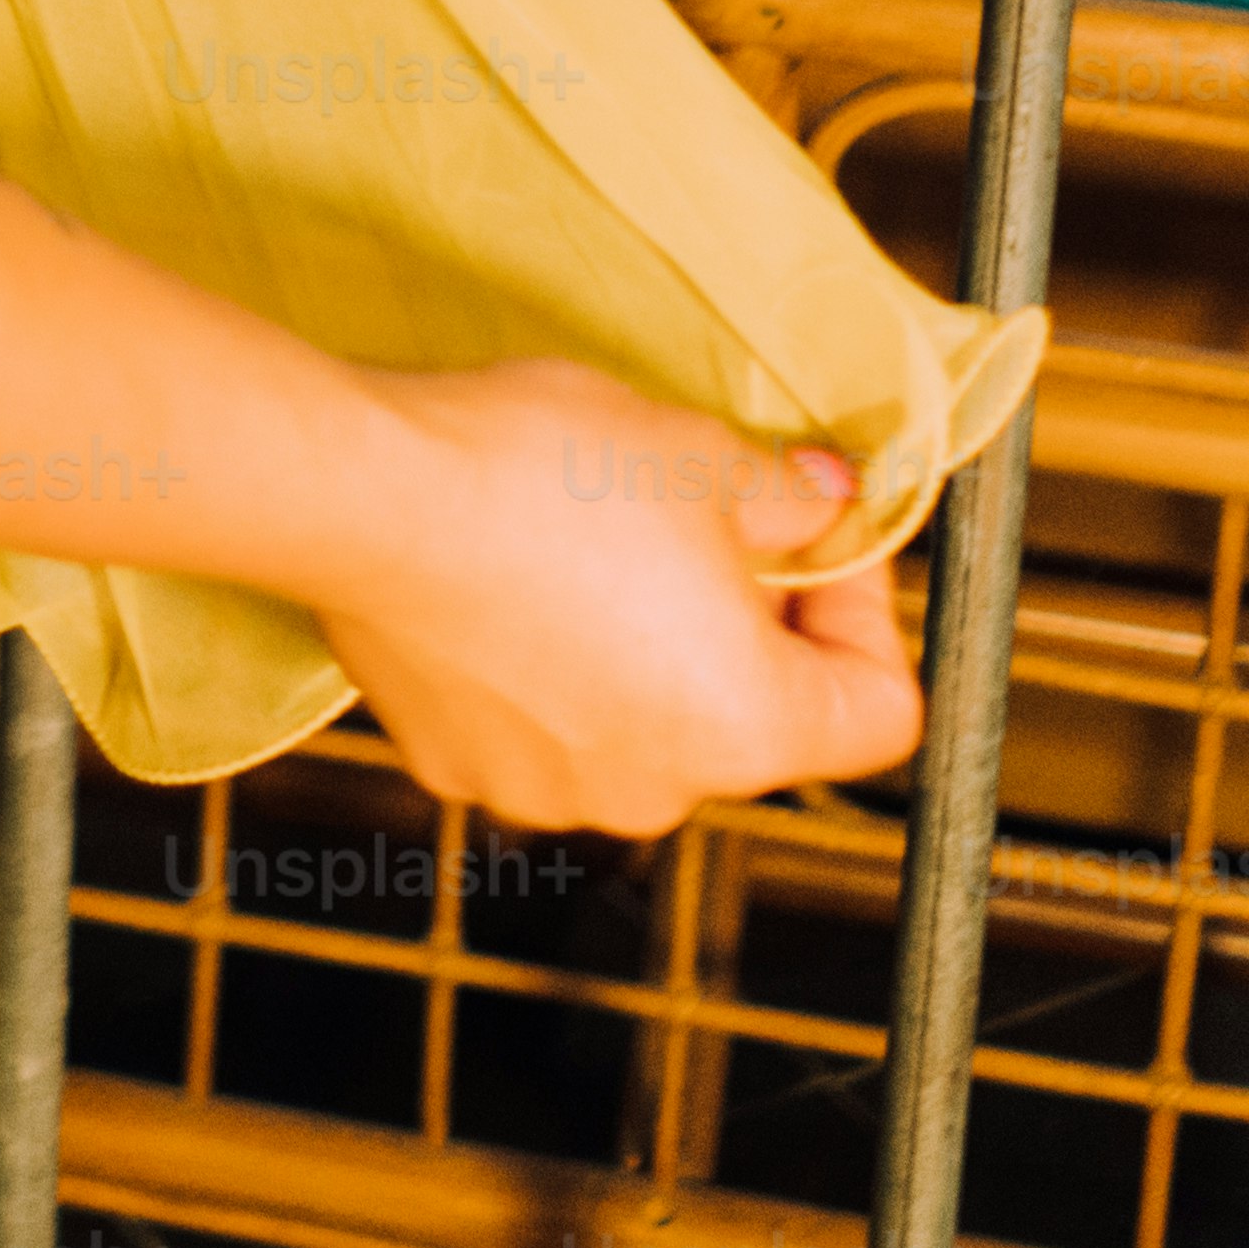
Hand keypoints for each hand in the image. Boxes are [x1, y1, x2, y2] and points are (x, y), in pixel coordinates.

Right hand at [309, 361, 924, 836]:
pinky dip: (547, 666)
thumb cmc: (544, 474)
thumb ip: (795, 498)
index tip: (818, 536)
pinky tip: (510, 582)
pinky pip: (545, 723)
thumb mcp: (702, 454)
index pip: (880, 709)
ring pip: (644, 721)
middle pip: (753, 715)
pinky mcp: (464, 768)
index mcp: (749, 728)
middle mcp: (661, 791)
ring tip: (589, 545)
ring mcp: (553, 793)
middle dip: (744, 619)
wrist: (368, 493)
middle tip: (702, 518)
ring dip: (643, 645)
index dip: (867, 610)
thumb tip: (830, 504)